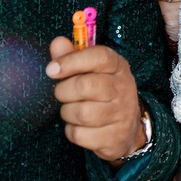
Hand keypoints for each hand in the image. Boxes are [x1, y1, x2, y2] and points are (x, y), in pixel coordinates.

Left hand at [45, 36, 144, 162]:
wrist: (128, 125)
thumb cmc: (102, 91)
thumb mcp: (92, 69)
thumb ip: (72, 55)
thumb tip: (57, 42)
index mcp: (118, 66)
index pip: (99, 57)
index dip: (71, 61)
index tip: (51, 69)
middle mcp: (123, 88)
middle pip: (85, 86)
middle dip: (63, 91)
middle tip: (62, 93)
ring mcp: (122, 114)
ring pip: (81, 113)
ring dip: (67, 112)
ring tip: (72, 109)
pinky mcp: (114, 138)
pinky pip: (80, 135)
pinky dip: (72, 131)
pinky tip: (80, 126)